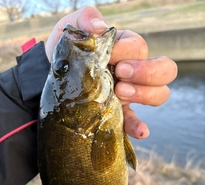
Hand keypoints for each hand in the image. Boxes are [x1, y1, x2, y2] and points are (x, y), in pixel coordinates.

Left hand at [45, 6, 177, 138]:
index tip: (109, 55)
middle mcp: (133, 72)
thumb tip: (99, 26)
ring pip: (158, 94)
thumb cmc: (66, 51)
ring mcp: (129, 94)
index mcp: (125, 48)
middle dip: (147, 72)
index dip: (128, 51)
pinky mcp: (118, 114)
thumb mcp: (71, 29)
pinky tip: (139, 131)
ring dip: (145, 94)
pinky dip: (139, 126)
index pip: (140, 47)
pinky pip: (135, 122)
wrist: (52, 76)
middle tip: (121, 73)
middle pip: (165, 70)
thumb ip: (85, 19)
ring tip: (120, 93)